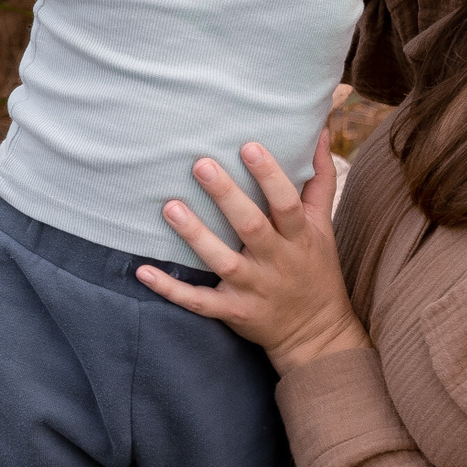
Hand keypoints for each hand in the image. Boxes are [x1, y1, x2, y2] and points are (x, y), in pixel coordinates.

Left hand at [134, 131, 367, 373]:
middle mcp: (276, 262)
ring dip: (195, 236)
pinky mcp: (233, 312)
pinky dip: (171, 290)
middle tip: (200, 165)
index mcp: (299, 237)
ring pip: (223, 263)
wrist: (317, 335)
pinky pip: (199, 302)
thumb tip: (318, 131)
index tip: (248, 146)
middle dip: (227, 197)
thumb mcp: (323, 225)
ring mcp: (253, 289)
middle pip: (252, 227)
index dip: (270, 175)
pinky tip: (143, 270)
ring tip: (170, 207)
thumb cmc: (316, 269)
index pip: (286, 202)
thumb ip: (318, 179)